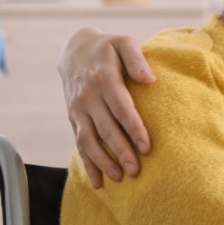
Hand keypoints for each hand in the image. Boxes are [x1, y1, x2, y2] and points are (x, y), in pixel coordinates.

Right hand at [59, 28, 154, 187]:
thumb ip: (136, 59)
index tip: (147, 147)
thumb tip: (150, 79)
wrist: (74, 50)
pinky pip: (79, 143)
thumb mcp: (123, 42)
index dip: (134, 128)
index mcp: (104, 78)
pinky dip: (88, 164)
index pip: (121, 107)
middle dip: (120, 151)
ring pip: (89, 140)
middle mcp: (88, 96)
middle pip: (106, 128)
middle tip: (136, 171)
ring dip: (103, 161)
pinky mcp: (73, 118)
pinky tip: (98, 182)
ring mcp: (78, 109)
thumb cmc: (107, 48)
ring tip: (119, 178)